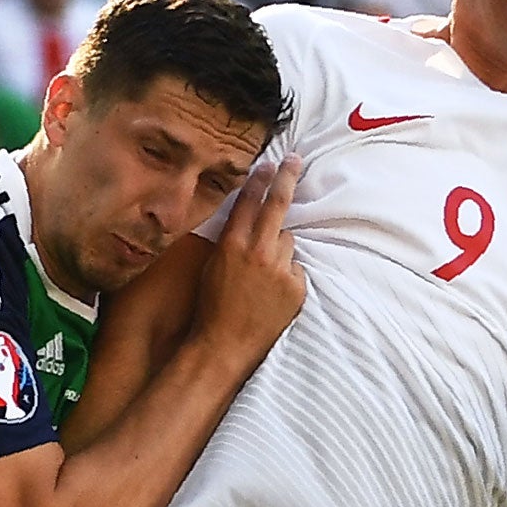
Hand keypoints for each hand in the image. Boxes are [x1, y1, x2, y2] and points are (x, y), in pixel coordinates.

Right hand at [192, 155, 305, 368]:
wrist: (224, 345)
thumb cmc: (211, 308)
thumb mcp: (214, 266)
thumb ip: (233, 242)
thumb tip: (250, 224)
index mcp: (232, 245)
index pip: (248, 202)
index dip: (258, 180)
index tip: (268, 163)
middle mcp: (258, 253)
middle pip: (277, 206)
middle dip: (286, 179)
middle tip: (295, 161)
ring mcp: (279, 270)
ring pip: (286, 242)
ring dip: (279, 249)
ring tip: (262, 276)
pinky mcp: (295, 287)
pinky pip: (294, 269)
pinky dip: (286, 275)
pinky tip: (271, 293)